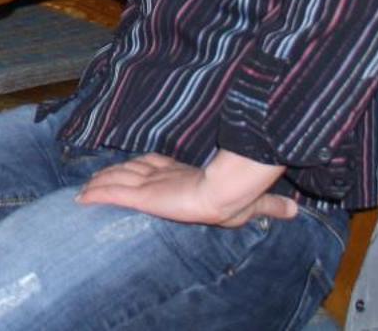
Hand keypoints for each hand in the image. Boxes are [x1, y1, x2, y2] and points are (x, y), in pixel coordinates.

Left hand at [77, 152, 294, 227]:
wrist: (228, 191)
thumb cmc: (239, 195)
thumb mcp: (255, 203)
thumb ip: (269, 207)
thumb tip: (297, 212)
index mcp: (185, 175)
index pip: (156, 167)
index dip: (140, 168)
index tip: (130, 169)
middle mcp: (164, 175)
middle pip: (131, 171)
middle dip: (113, 175)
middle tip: (95, 181)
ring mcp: (151, 183)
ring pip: (118, 179)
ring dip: (100, 184)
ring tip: (84, 192)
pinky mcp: (143, 194)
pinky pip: (113, 193)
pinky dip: (96, 195)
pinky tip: (81, 200)